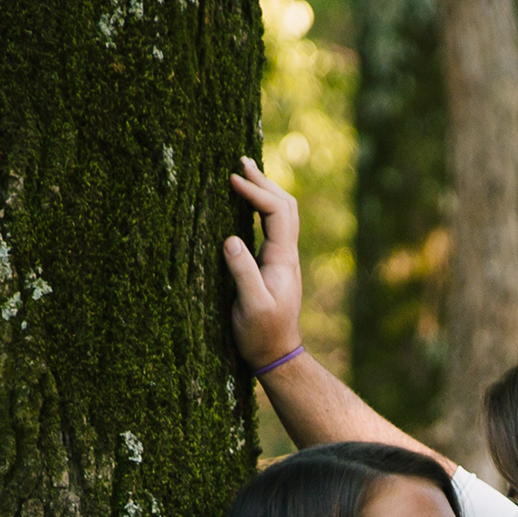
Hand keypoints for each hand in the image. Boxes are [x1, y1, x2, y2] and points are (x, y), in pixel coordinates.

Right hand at [221, 159, 305, 367]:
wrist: (276, 355)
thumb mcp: (250, 306)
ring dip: (265, 191)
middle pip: (284, 205)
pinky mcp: (274, 266)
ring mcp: (282, 259)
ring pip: (282, 214)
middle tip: (241, 161)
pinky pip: (272, 227)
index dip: (256, 191)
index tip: (232, 179)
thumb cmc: (261, 335)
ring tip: (245, 173)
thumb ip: (242, 273)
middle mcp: (287, 254)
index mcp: (283, 259)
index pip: (275, 212)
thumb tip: (230, 239)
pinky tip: (247, 204)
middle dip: (264, 181)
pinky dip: (261, 208)